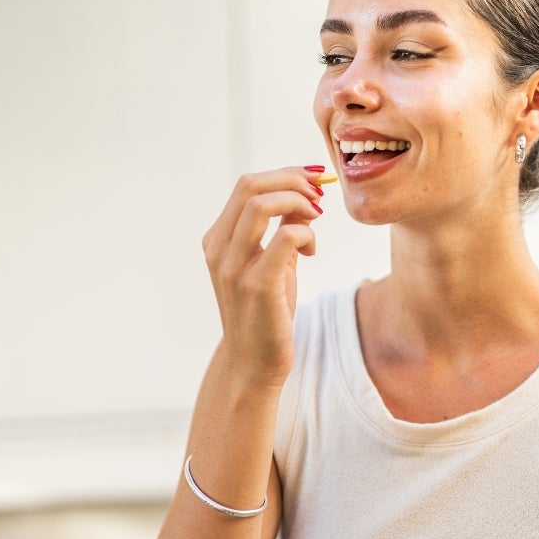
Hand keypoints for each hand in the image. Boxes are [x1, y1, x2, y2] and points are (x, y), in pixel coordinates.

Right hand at [201, 165, 326, 387]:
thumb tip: (307, 197)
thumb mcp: (274, 263)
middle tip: (319, 194)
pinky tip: (312, 250)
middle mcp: (219, 250)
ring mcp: (234, 268)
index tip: (314, 180)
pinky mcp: (257, 287)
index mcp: (218, 239)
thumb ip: (284, 229)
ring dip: (298, 202)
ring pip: (260, 205)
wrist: (254, 364)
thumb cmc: (266, 312)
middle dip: (292, 181)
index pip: (247, 186)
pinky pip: (283, 239)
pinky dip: (305, 233)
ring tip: (316, 217)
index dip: (284, 174)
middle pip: (250, 187)